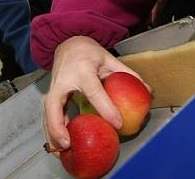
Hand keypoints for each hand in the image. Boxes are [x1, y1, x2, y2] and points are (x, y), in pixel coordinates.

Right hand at [43, 36, 149, 151]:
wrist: (68, 42)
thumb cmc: (88, 52)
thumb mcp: (109, 58)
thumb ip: (127, 74)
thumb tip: (146, 91)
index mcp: (82, 70)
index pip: (93, 92)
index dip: (106, 108)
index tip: (117, 123)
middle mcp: (64, 80)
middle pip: (54, 106)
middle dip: (58, 127)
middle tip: (68, 144)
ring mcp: (54, 88)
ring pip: (47, 114)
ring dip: (52, 134)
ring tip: (63, 151)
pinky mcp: (51, 95)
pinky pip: (49, 115)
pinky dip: (53, 130)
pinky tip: (61, 144)